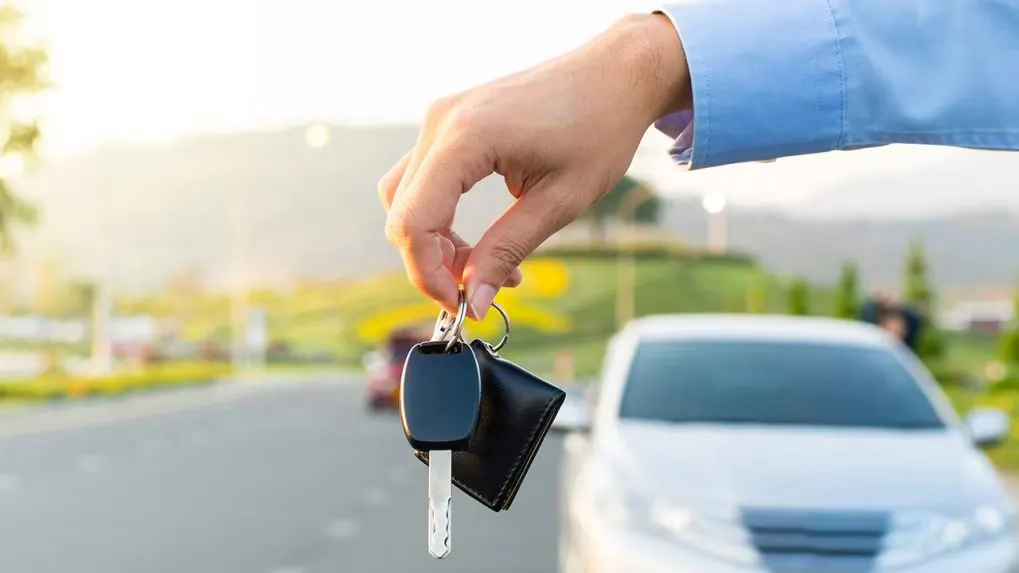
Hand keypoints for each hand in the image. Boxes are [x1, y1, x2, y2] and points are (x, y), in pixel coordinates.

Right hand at [379, 13, 690, 318]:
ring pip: (407, 198)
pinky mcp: (451, 122)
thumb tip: (473, 302)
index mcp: (466, 137)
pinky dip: (443, 215)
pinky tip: (481, 238)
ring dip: (436, 241)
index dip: (426, 272)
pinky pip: (426, 179)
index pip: (412, 220)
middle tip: (478, 289)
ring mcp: (442, 118)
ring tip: (486, 265)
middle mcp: (442, 122)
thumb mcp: (559, 202)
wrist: (616, 74)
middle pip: (402, 212)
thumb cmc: (599, 128)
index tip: (459, 303)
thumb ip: (506, 252)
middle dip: (432, 261)